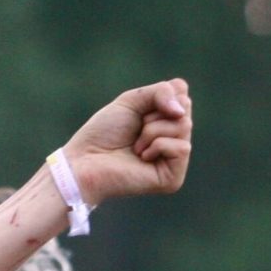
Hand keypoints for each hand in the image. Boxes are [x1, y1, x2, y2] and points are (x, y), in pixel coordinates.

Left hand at [60, 79, 192, 204]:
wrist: (86, 160)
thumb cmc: (104, 132)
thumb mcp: (132, 100)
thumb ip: (161, 92)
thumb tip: (181, 112)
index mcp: (167, 121)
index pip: (182, 94)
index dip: (159, 96)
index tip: (138, 112)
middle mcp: (175, 139)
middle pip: (185, 109)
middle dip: (154, 115)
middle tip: (135, 131)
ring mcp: (176, 160)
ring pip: (184, 126)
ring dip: (152, 131)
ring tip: (135, 147)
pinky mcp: (173, 178)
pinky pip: (182, 148)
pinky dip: (157, 146)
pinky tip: (141, 158)